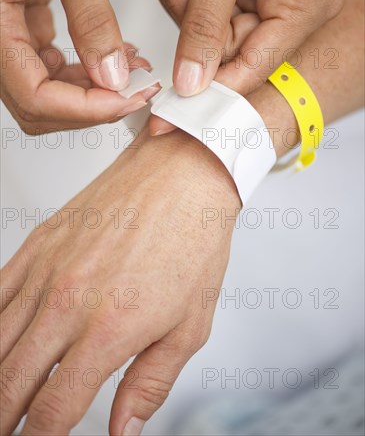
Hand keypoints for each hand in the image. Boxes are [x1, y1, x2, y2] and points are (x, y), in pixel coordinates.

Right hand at [0, 127, 239, 434]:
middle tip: (7, 431)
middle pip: (12, 383)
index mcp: (109, 330)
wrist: (182, 176)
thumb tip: (122, 430)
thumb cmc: (192, 243)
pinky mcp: (39, 244)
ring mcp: (47, 270)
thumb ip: (151, 383)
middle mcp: (68, 303)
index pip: (54, 409)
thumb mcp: (189, 326)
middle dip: (4, 419)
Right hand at [1, 0, 157, 133]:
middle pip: (39, 104)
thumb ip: (91, 17)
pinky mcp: (26, 31)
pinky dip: (88, 73)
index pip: (34, 94)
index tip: (126, 97)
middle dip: (90, 107)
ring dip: (93, 94)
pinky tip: (116, 58)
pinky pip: (55, 70)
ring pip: (49, 93)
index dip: (83, 108)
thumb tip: (113, 75)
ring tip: (134, 74)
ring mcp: (9, 36)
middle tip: (136, 92)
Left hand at [139, 0, 343, 96]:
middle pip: (222, 42)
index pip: (254, 64)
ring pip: (204, 22)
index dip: (211, 85)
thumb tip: (192, 82)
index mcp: (307, 3)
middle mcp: (290, 5)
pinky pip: (200, 0)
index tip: (173, 108)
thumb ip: (204, 26)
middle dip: (185, 4)